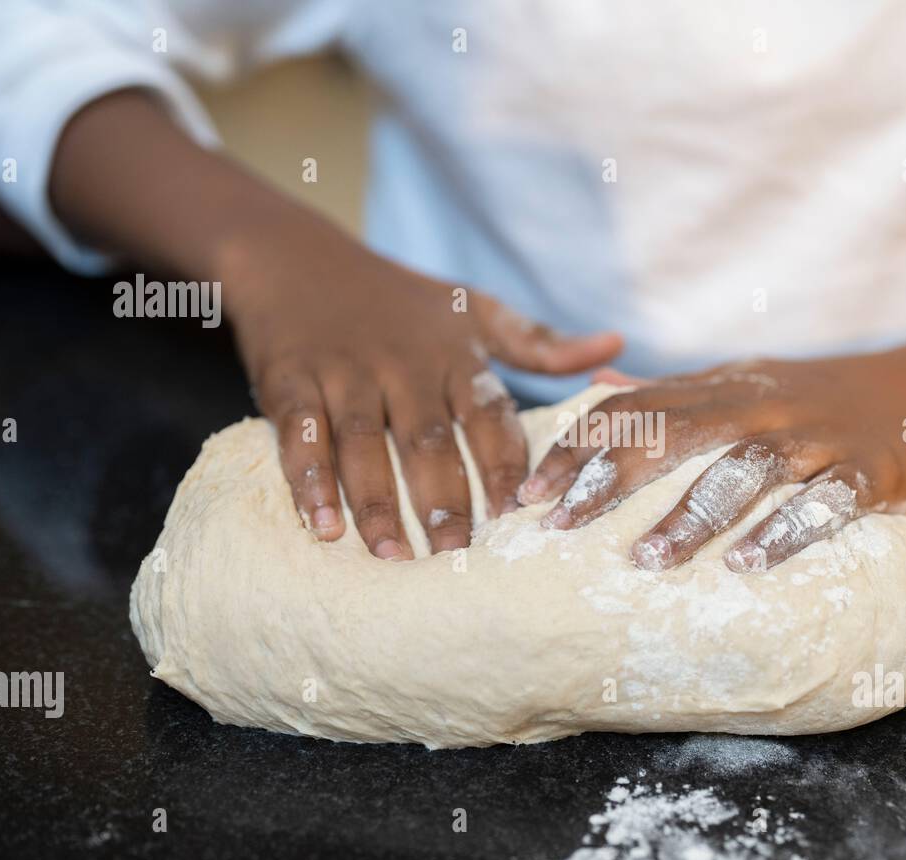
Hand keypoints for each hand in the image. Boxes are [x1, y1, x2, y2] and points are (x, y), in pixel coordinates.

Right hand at [227, 232, 620, 557]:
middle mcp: (402, 367)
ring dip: (377, 503)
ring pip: (362, 445)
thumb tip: (614, 346)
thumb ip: (540, 343)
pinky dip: (307, 480)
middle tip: (457, 556)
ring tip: (394, 556)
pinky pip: (300, 435)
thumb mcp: (474, 309)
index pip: (489, 416)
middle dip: (444, 499)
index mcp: (453, 356)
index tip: (519, 516)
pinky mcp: (290, 382)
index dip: (505, 466)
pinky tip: (320, 526)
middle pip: (427, 440)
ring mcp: (344, 374)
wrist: (296, 257)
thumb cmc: (399, 298)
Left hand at [520, 351, 905, 571]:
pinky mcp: (869, 468)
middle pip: (676, 431)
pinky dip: (786, 531)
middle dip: (611, 475)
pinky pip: (826, 501)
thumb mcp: (744, 381)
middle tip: (560, 524)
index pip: (636, 406)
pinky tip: (747, 566)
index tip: (528, 492)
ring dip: (694, 514)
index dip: (578, 444)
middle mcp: (761, 403)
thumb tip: (600, 388)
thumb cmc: (819, 397)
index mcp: (724, 385)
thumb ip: (674, 391)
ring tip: (649, 560)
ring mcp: (817, 435)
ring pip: (745, 466)